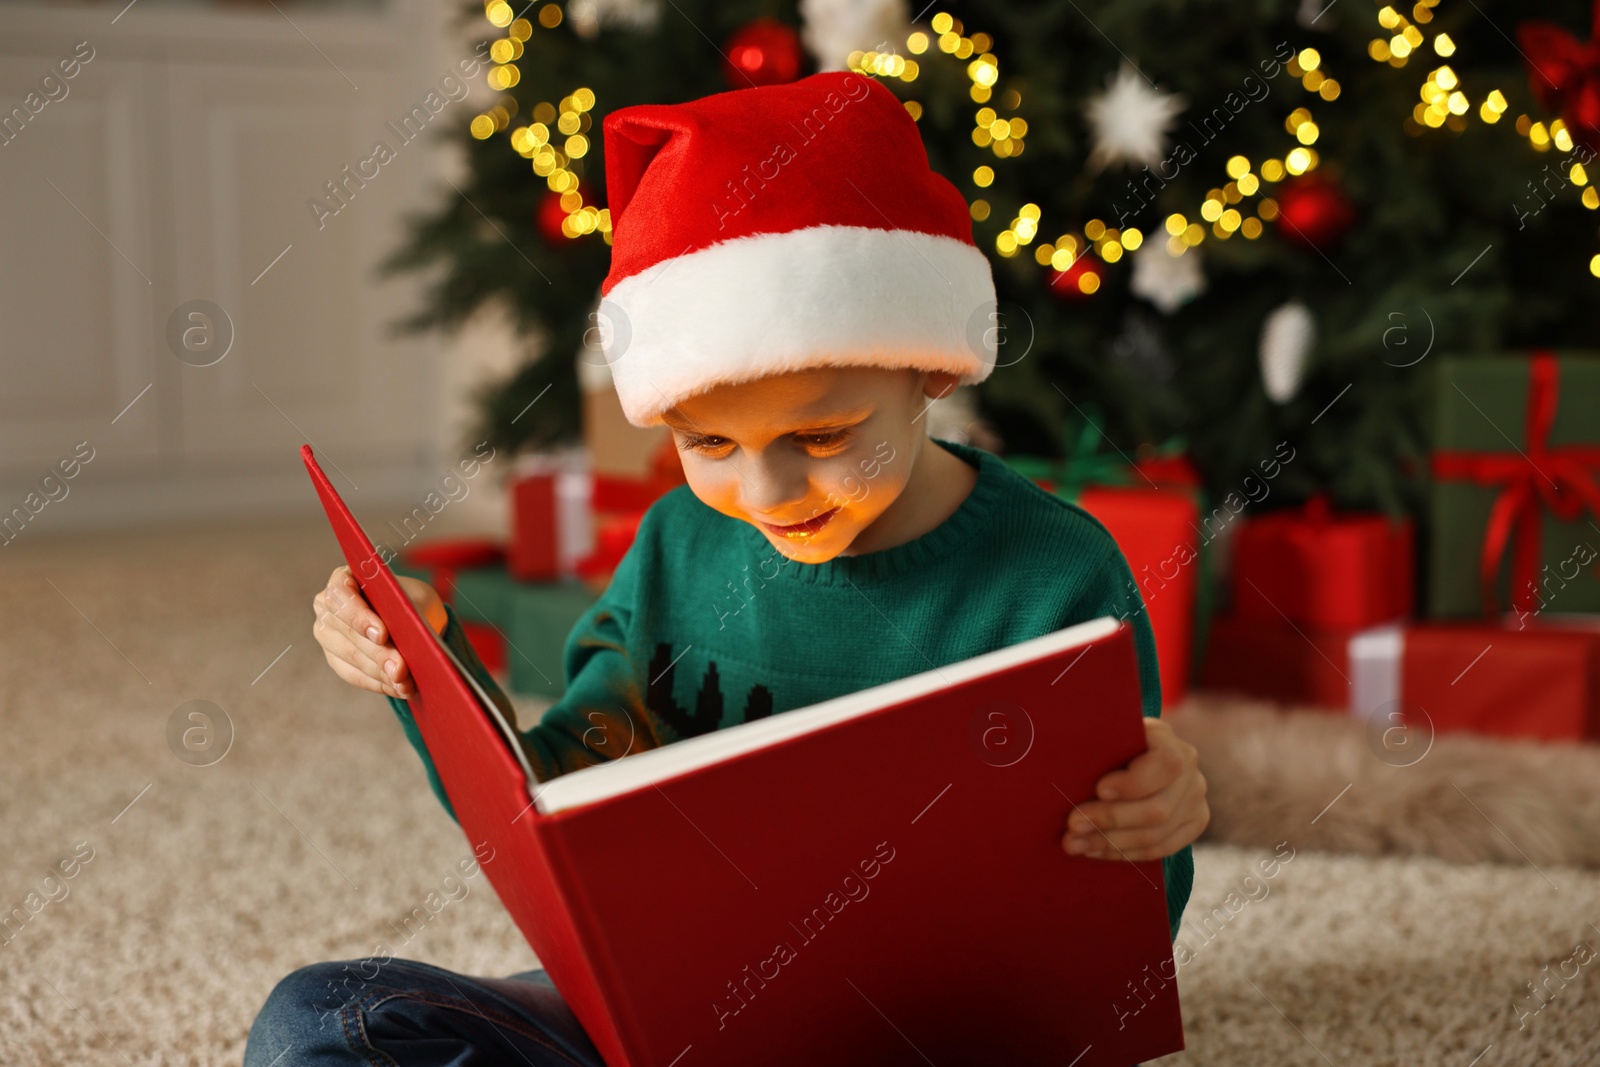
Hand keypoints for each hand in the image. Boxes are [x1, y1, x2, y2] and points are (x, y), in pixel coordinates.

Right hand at [312, 565, 446, 699]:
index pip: (340, 596)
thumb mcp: (415, 598)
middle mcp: (326, 606)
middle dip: (378, 654)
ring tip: (406, 684)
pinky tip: (400, 689)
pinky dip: (380, 683)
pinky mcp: (336, 659)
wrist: (411, 617)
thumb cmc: (410, 600)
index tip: (382, 635)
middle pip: (347, 632)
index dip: (359, 617)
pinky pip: (354, 675)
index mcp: (342, 579)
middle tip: (402, 670)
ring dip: (381, 673)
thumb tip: (409, 642)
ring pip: (351, 657)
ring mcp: (327, 634)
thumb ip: (408, 614)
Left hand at [1062, 717, 1208, 861]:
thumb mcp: (1102, 735)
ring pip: (1157, 833)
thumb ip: (1092, 744)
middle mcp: (1189, 768)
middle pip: (1157, 808)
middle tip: (1073, 825)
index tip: (1099, 789)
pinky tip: (1095, 851)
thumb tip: (1057, 756)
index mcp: (1167, 739)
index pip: (1165, 764)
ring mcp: (1195, 798)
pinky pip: (1162, 848)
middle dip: (1110, 820)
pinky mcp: (1194, 822)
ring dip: (1111, 843)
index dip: (1134, 782)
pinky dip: (1124, 853)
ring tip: (1074, 844)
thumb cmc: (1104, 744)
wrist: (1130, 757)